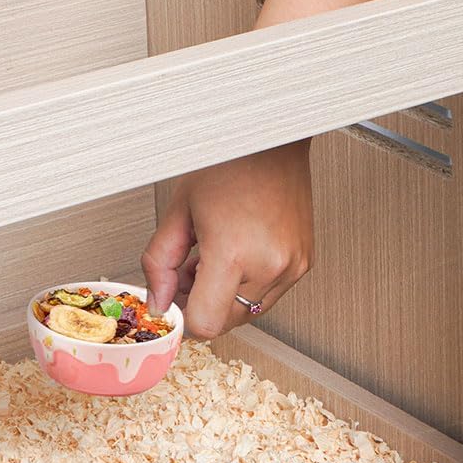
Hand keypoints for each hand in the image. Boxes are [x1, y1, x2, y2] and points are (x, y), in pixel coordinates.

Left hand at [141, 140, 312, 339]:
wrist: (272, 139)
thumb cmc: (229, 164)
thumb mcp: (177, 212)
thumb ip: (159, 264)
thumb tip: (158, 301)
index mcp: (235, 253)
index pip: (205, 324)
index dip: (184, 316)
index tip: (174, 300)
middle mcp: (270, 265)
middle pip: (225, 323)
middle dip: (201, 304)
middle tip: (190, 269)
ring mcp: (292, 266)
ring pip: (246, 312)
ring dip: (224, 296)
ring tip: (213, 256)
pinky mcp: (304, 262)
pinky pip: (267, 295)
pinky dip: (246, 285)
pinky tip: (236, 253)